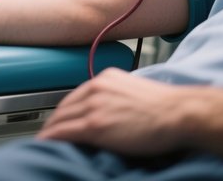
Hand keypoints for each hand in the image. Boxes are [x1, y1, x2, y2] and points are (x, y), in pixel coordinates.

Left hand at [38, 68, 186, 155]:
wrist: (178, 113)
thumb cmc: (166, 107)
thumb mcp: (134, 92)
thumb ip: (117, 97)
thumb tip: (112, 112)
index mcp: (105, 79)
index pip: (76, 96)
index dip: (65, 110)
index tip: (60, 120)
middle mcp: (95, 88)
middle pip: (65, 106)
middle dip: (55, 120)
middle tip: (47, 132)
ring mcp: (94, 106)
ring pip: (62, 118)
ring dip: (50, 130)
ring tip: (44, 140)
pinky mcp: (96, 124)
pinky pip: (66, 131)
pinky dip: (53, 137)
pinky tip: (46, 143)